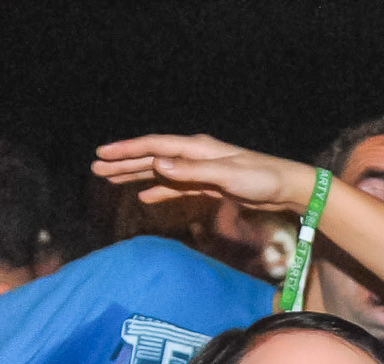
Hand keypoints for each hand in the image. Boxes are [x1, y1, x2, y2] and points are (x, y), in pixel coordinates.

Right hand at [92, 134, 320, 215]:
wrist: (287, 188)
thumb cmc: (261, 178)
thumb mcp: (226, 175)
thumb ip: (191, 172)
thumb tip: (157, 165)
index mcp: (196, 148)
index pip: (154, 146)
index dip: (127, 150)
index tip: (102, 155)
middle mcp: (195, 155)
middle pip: (152, 157)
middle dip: (124, 163)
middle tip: (96, 169)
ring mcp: (200, 170)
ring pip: (161, 172)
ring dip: (136, 176)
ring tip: (111, 180)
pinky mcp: (208, 185)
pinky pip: (177, 187)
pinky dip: (160, 191)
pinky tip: (145, 197)